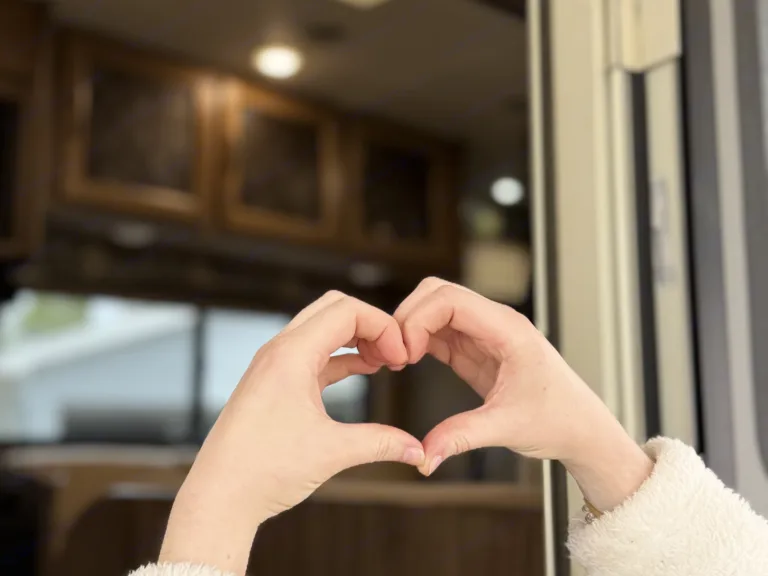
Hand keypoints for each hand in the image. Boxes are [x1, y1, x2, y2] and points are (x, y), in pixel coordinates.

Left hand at [160, 292, 424, 574]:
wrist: (218, 497)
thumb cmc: (262, 470)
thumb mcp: (332, 452)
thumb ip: (381, 443)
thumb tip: (418, 450)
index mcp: (291, 354)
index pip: (347, 311)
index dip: (383, 327)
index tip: (401, 358)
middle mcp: (279, 351)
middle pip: (334, 309)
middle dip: (371, 325)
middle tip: (394, 355)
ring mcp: (273, 365)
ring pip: (322, 330)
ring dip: (355, 339)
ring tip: (384, 363)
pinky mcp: (273, 383)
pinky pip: (313, 354)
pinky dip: (340, 356)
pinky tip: (362, 371)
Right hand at [394, 278, 653, 510]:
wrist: (581, 429)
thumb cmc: (559, 420)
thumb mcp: (507, 428)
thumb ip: (461, 437)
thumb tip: (424, 456)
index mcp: (508, 329)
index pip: (451, 299)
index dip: (418, 319)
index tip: (405, 353)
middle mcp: (495, 323)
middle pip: (437, 293)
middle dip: (408, 317)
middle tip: (394, 355)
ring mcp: (484, 334)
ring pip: (435, 309)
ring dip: (410, 328)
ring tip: (397, 361)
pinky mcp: (476, 350)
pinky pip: (439, 331)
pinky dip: (418, 340)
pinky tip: (407, 362)